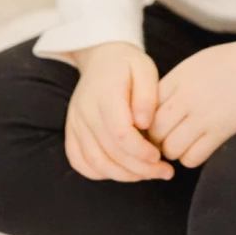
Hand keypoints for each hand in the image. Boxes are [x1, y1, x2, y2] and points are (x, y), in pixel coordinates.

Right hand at [64, 42, 174, 183]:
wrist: (100, 58)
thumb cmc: (127, 65)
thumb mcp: (144, 69)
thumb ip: (147, 96)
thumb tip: (145, 123)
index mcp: (105, 95)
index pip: (120, 133)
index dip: (141, 151)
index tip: (159, 156)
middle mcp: (85, 111)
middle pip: (110, 153)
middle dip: (139, 169)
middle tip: (164, 171)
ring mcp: (75, 123)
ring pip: (96, 163)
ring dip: (124, 175)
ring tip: (148, 174)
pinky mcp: (71, 132)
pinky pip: (80, 162)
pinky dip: (102, 173)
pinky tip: (124, 171)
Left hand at [148, 35, 235, 169]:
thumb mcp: (200, 63)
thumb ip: (177, 83)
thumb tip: (157, 106)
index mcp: (179, 76)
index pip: (146, 107)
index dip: (146, 120)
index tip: (153, 124)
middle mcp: (187, 96)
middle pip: (154, 130)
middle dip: (156, 140)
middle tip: (165, 140)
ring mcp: (204, 115)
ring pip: (170, 148)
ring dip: (173, 151)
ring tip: (182, 144)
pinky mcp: (221, 132)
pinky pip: (192, 157)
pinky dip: (191, 158)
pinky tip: (198, 148)